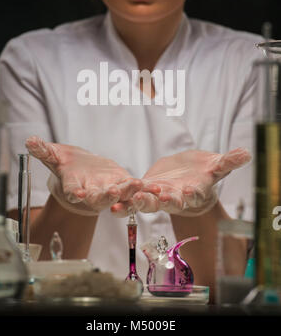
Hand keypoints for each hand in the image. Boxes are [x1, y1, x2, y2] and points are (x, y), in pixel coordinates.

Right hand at [25, 136, 141, 215]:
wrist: (83, 171)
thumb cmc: (67, 164)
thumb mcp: (55, 155)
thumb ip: (44, 150)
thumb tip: (29, 140)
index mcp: (74, 186)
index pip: (72, 191)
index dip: (74, 193)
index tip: (76, 194)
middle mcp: (92, 193)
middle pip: (99, 198)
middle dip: (106, 196)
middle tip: (112, 193)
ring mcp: (109, 191)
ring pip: (120, 196)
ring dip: (129, 192)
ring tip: (137, 185)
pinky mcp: (123, 185)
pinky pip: (134, 189)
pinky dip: (144, 189)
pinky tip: (155, 187)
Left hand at [111, 148, 250, 216]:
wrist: (188, 174)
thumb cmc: (205, 172)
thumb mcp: (216, 166)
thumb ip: (228, 161)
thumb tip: (247, 153)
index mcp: (191, 192)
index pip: (190, 195)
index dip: (187, 194)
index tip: (184, 192)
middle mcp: (174, 197)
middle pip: (164, 202)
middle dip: (155, 201)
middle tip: (147, 199)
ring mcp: (157, 194)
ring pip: (144, 200)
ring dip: (133, 203)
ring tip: (121, 205)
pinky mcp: (145, 188)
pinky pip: (132, 194)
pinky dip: (122, 197)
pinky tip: (110, 200)